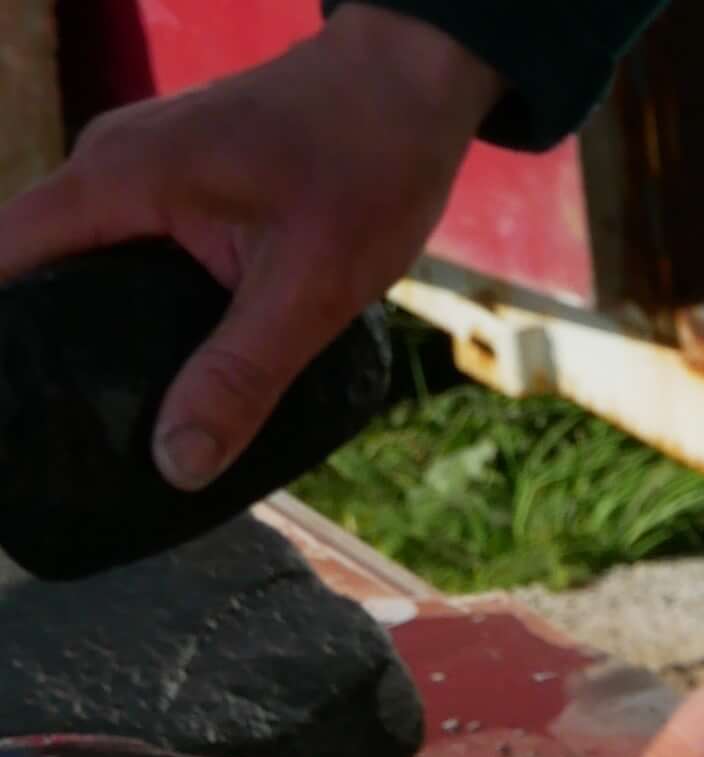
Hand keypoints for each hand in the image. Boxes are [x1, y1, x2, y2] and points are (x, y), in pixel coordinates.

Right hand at [0, 8, 498, 490]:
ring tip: (113, 432)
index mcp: (116, 180)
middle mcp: (109, 172)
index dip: (7, 334)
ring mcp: (139, 177)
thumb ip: (240, 377)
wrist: (406, 90)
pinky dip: (138, 319)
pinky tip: (165, 383)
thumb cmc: (363, 168)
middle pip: (40, 271)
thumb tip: (177, 463)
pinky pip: (130, 261)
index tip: (22, 410)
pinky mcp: (175, 193)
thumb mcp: (308, 290)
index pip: (8, 255)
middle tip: (74, 443)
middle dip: (51, 353)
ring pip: (88, 271)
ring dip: (97, 343)